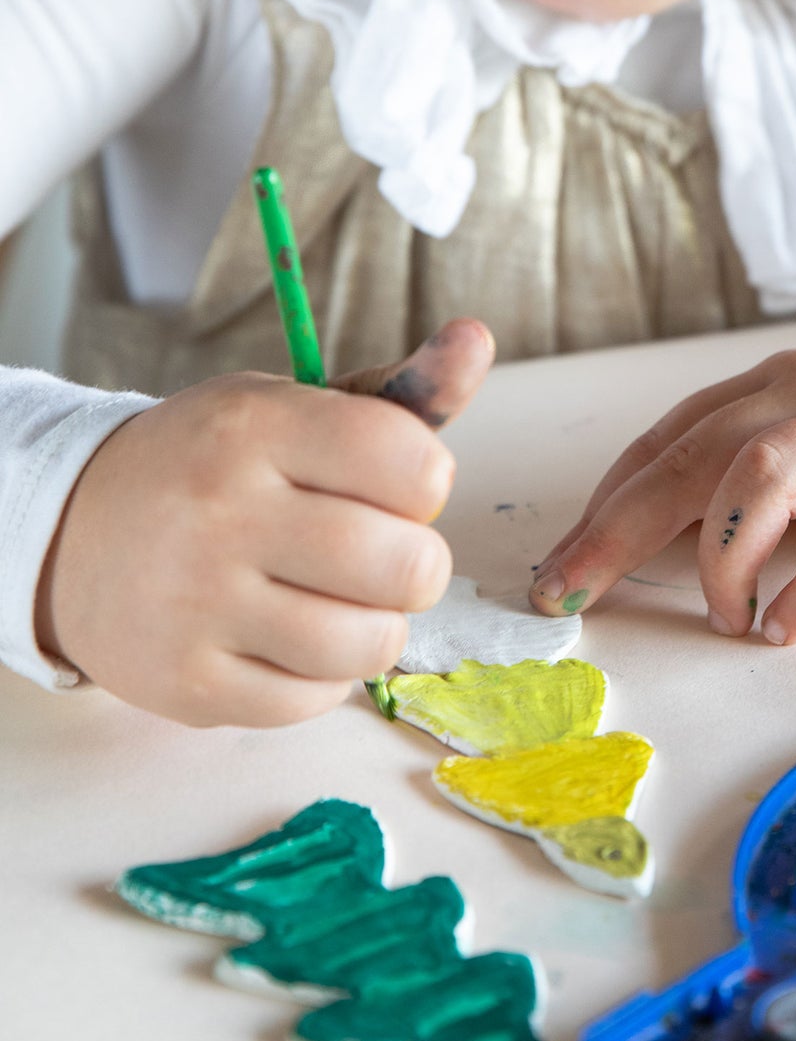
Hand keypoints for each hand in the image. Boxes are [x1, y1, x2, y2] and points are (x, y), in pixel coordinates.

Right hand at [34, 318, 493, 725]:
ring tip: (342, 599)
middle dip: (417, 563)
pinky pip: (317, 700)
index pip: (414, 464)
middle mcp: (222, 514)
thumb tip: (478, 340)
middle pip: (408, 565)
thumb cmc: (215, 465)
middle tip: (379, 551)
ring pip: (372, 643)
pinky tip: (289, 636)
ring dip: (378, 625)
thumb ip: (401, 391)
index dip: (425, 481)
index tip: (392, 484)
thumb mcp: (297, 408)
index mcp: (255, 428)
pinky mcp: (188, 684)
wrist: (72, 533)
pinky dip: (324, 675)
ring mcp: (198, 606)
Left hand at [528, 334, 795, 642]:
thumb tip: (674, 533)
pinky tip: (786, 629)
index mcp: (786, 379)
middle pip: (698, 452)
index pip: (673, 433)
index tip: (564, 560)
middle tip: (570, 591)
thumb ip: (764, 460)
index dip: (608, 497)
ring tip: (720, 617)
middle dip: (620, 525)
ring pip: (767, 472)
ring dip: (723, 552)